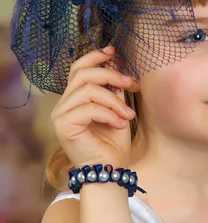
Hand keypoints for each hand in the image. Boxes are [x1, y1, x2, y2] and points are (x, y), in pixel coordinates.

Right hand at [51, 46, 134, 168]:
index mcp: (74, 99)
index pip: (78, 68)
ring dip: (114, 100)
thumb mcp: (117, 109)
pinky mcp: (64, 126)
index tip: (114, 51)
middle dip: (111, 75)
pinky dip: (109, 113)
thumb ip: (114, 89)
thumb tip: (117, 64)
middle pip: (83, 74)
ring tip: (128, 114)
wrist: (110, 170)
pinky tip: (119, 124)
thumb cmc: (113, 143)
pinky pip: (88, 108)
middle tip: (131, 84)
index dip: (95, 56)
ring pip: (88, 90)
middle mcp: (63, 105)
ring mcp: (61, 115)